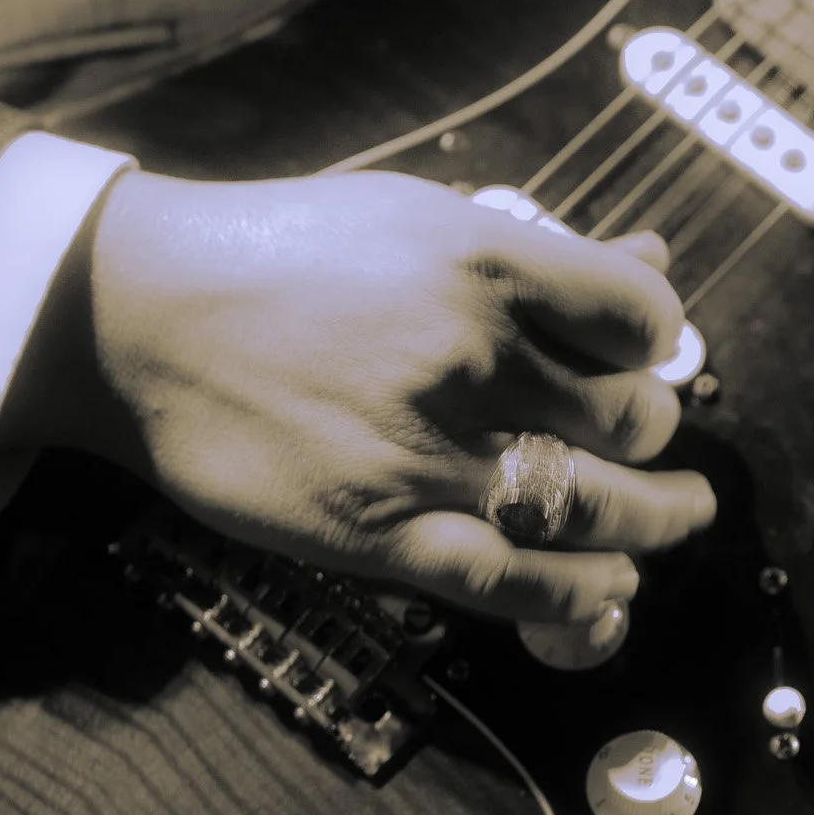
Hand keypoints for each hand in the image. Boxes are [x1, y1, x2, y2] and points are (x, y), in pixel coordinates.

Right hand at [12, 167, 714, 622]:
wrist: (137, 318)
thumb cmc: (280, 256)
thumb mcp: (417, 220)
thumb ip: (542, 256)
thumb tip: (652, 263)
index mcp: (485, 260)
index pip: (641, 320)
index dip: (659, 346)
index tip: (642, 360)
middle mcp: (471, 354)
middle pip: (630, 419)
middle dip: (653, 437)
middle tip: (647, 444)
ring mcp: (428, 452)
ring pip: (594, 508)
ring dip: (656, 521)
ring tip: (675, 516)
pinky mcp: (381, 533)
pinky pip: (518, 581)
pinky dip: (581, 594)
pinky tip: (610, 589)